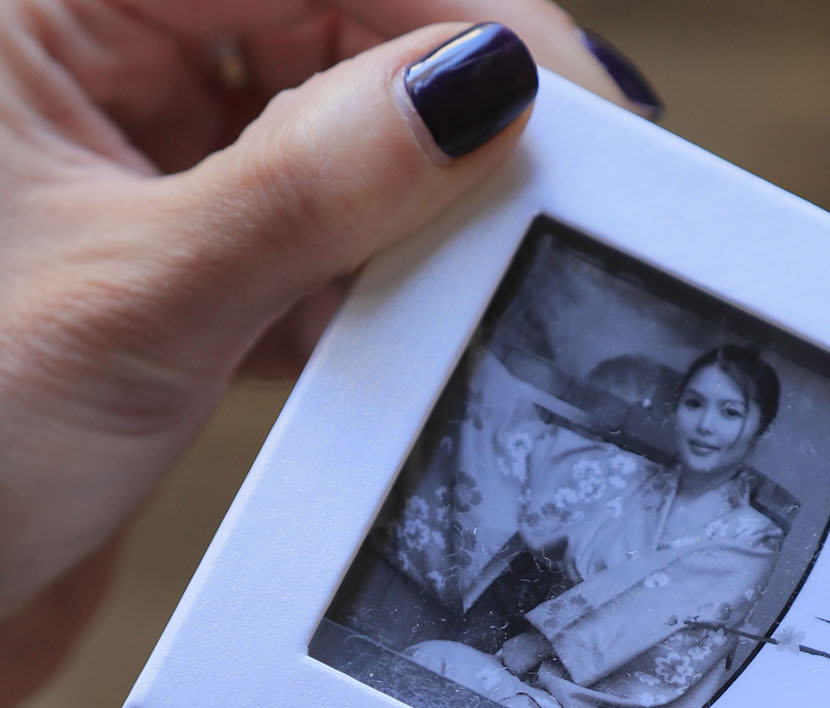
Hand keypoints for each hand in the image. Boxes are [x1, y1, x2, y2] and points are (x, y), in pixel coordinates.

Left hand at [0, 2, 648, 707]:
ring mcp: (113, 166)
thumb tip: (474, 91)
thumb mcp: (146, 299)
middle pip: (311, 27)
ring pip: (307, 137)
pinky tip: (378, 329)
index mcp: (41, 5)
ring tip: (455, 272)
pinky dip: (343, 284)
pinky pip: (285, 238)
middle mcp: (72, 61)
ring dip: (388, 210)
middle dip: (423, 112)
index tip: (553, 89)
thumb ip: (317, 187)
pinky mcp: (149, 268)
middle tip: (533, 187)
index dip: (441, 9)